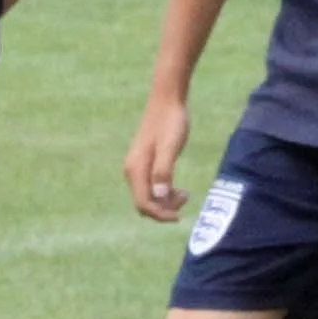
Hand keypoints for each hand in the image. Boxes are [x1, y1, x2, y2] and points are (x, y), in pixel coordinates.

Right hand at [122, 94, 191, 222]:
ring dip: (164, 202)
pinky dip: (164, 194)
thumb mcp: (170, 147)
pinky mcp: (144, 164)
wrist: (167, 102)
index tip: (179, 216)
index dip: (159, 214)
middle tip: (185, 198)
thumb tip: (160, 195)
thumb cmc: (170, 123)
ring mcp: (137, 168)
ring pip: (147, 197)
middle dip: (163, 209)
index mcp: (136, 169)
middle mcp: (132, 171)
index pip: (143, 203)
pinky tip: (179, 189)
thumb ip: (163, 171)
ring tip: (185, 194)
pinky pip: (150, 188)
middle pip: (143, 203)